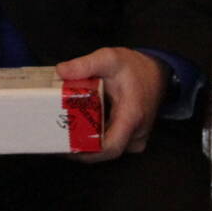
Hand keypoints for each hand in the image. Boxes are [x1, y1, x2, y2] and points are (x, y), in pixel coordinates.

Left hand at [54, 47, 165, 161]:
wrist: (156, 72)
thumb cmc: (134, 67)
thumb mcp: (110, 58)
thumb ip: (86, 64)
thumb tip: (61, 71)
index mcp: (132, 117)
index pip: (110, 148)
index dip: (85, 152)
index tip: (64, 146)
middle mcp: (136, 133)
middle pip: (104, 152)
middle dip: (78, 148)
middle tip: (54, 138)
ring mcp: (135, 139)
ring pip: (106, 150)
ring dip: (85, 144)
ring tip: (61, 134)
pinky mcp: (131, 138)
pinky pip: (110, 144)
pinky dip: (93, 140)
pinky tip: (77, 130)